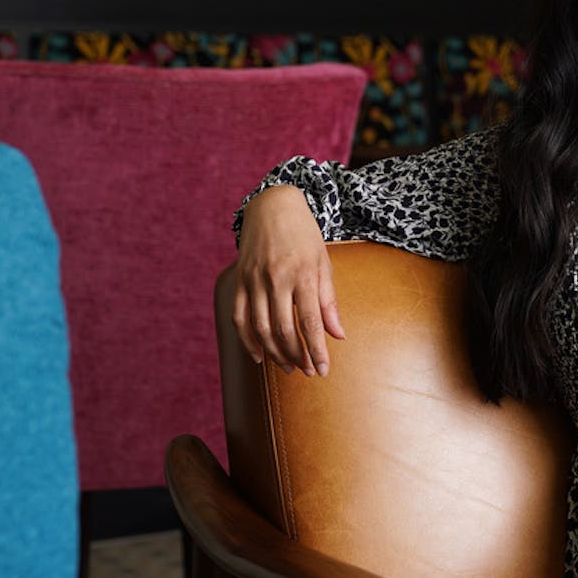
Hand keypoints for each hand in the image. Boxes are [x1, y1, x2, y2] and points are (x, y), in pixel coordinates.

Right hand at [232, 185, 345, 375]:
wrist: (273, 206)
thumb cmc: (304, 236)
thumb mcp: (323, 264)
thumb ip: (328, 301)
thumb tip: (338, 335)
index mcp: (302, 274)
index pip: (310, 322)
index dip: (317, 350)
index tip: (323, 370)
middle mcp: (276, 278)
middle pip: (284, 329)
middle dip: (297, 356)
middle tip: (308, 371)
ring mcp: (254, 280)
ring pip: (260, 327)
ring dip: (275, 353)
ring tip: (289, 366)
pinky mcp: (239, 280)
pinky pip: (239, 317)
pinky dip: (247, 340)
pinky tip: (259, 355)